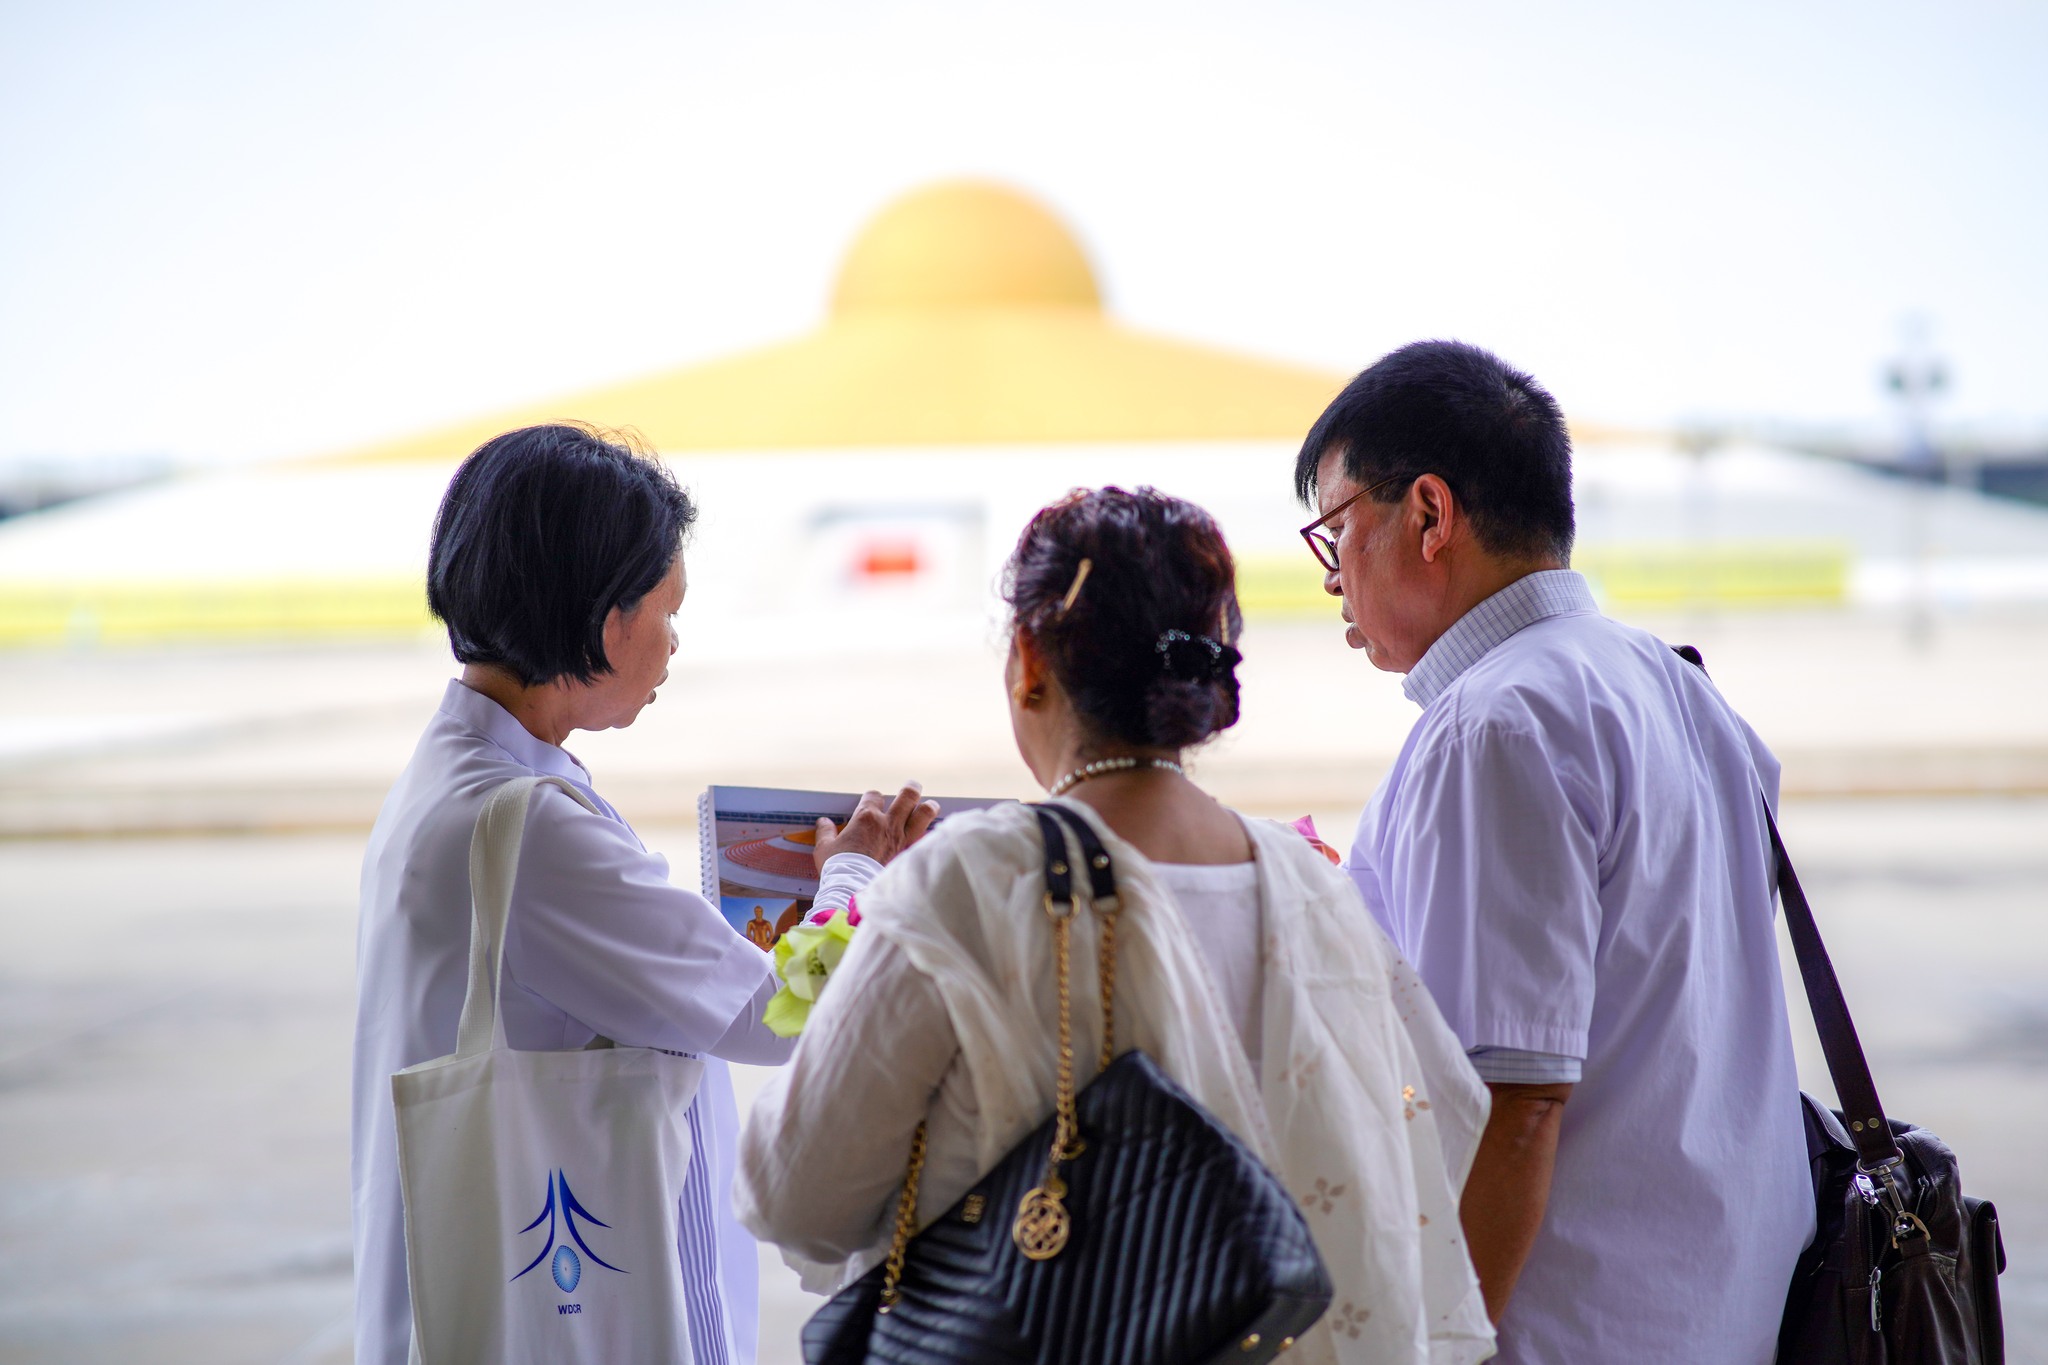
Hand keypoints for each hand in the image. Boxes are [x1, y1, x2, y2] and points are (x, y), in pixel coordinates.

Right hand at [813, 783, 940, 872]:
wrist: (854, 890)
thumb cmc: (837, 868)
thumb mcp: (824, 849)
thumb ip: (825, 832)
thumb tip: (823, 822)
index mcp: (866, 818)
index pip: (874, 796)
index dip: (873, 797)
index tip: (873, 802)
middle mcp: (887, 823)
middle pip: (907, 796)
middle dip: (911, 790)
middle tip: (913, 787)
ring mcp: (901, 837)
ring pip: (923, 814)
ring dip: (928, 807)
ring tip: (930, 805)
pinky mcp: (909, 853)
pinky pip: (924, 838)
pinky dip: (928, 834)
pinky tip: (930, 834)